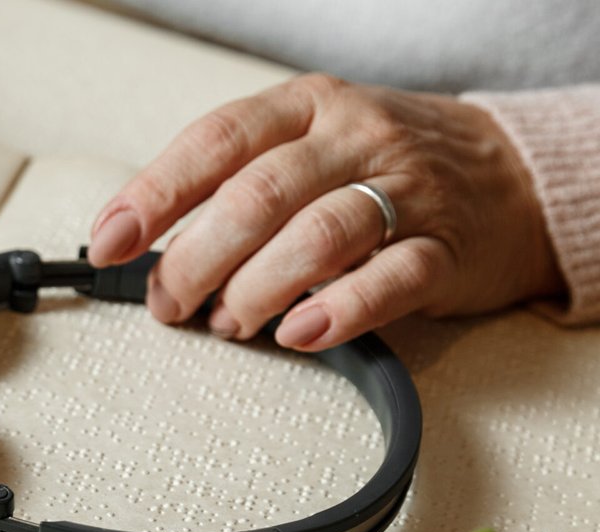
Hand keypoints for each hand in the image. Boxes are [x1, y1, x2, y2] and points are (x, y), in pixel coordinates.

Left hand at [86, 74, 563, 349]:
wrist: (512, 177)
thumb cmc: (379, 169)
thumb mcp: (304, 147)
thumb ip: (231, 185)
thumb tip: (141, 249)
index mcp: (305, 107)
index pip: (215, 143)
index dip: (154, 195)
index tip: (109, 243)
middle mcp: (354, 138)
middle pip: (258, 196)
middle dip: (197, 260)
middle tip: (170, 305)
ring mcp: (406, 190)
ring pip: (319, 235)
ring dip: (256, 290)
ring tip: (229, 323)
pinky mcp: (446, 250)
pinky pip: (392, 278)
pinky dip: (339, 311)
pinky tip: (298, 333)